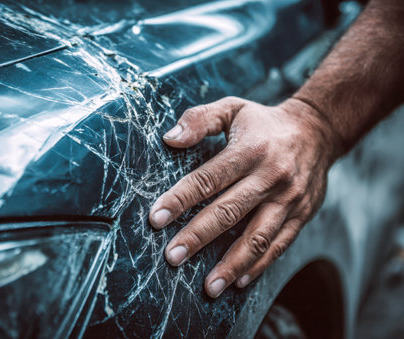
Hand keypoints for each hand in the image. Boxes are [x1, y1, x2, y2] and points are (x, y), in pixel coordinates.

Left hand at [149, 96, 337, 297]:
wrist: (317, 131)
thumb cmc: (264, 122)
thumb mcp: (233, 108)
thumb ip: (200, 119)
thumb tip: (169, 139)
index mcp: (249, 150)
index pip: (208, 179)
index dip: (180, 199)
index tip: (156, 219)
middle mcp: (270, 177)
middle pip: (228, 212)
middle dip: (198, 237)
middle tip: (172, 258)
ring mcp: (289, 199)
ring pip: (257, 238)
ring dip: (231, 264)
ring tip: (208, 287)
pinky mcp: (302, 215)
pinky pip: (279, 245)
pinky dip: (258, 266)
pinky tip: (238, 281)